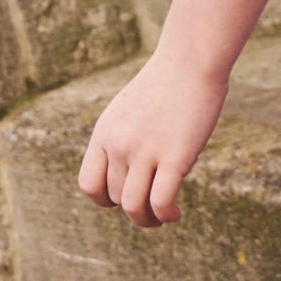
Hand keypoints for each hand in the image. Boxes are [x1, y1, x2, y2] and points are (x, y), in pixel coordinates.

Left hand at [77, 50, 228, 228]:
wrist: (190, 60)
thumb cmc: (167, 82)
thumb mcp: (131, 108)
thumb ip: (125, 136)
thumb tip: (131, 169)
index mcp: (104, 133)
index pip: (89, 184)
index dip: (105, 200)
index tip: (126, 197)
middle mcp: (119, 144)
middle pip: (116, 197)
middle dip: (135, 209)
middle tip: (155, 208)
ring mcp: (144, 151)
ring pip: (133, 206)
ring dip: (147, 221)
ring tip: (164, 219)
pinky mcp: (174, 156)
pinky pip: (160, 202)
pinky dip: (166, 215)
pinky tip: (177, 213)